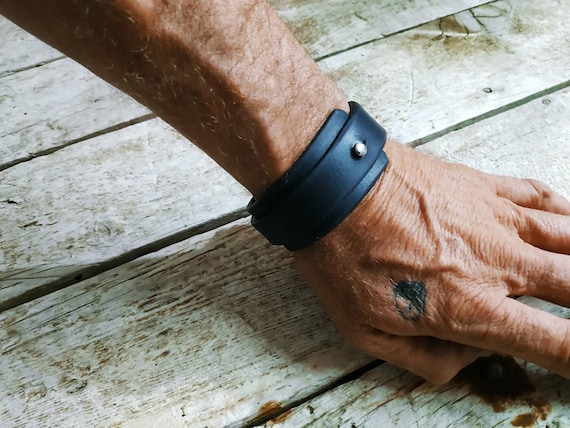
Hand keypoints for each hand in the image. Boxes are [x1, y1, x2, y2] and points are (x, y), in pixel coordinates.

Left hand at [294, 141, 569, 382]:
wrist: (332, 186)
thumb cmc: (343, 256)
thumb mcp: (368, 333)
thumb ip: (427, 359)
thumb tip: (466, 357)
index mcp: (472, 308)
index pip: (557, 343)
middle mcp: (497, 263)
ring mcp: (495, 218)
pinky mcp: (482, 185)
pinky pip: (540, 194)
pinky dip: (564, 211)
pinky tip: (568, 219)